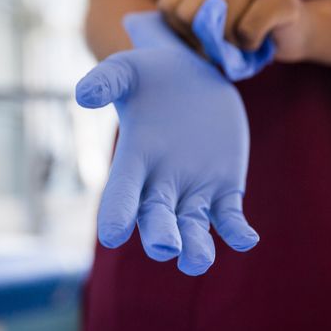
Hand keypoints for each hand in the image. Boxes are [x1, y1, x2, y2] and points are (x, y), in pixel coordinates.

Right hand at [75, 12, 259, 275]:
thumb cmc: (151, 73)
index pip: (121, 193)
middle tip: (166, 247)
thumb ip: (105, 80)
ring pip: (192, 228)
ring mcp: (194, 189)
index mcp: (134, 160)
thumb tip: (83, 96)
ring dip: (195, 247)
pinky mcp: (225, 188)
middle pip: (157, 219)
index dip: (116, 213)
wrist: (196, 75)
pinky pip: (230, 218)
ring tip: (198, 261)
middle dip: (160, 235)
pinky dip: (238, 232)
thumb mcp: (127, 69)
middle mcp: (160, 183)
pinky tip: (247, 239)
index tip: (112, 235)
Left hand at [157, 0, 309, 61]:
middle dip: (204, 40)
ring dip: (231, 44)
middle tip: (225, 41)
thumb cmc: (239, 32)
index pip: (169, 6)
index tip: (205, 34)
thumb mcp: (203, 26)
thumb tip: (180, 37)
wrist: (291, 34)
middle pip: (189, 15)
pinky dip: (250, 46)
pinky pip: (247, 31)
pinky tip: (262, 37)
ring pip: (220, 24)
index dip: (183, 33)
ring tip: (245, 36)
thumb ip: (183, 27)